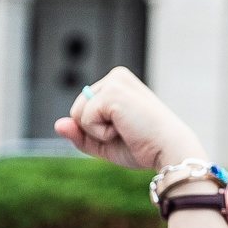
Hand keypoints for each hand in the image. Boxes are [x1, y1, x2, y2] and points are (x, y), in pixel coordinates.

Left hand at [55, 68, 206, 176]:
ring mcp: (114, 82)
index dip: (96, 130)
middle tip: (125, 133)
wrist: (169, 150)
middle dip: (94, 131)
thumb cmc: (143, 147)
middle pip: (77, 110)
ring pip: (78, 114)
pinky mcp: (112, 92)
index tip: (126, 131)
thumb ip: (80, 134)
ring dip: (97, 132)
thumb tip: (58, 124)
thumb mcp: (104, 143)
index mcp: (117, 83)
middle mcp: (116, 76)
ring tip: (125, 130)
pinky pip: (84, 119)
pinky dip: (100, 133)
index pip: (84, 109)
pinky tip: (123, 129)